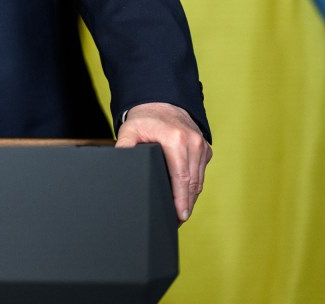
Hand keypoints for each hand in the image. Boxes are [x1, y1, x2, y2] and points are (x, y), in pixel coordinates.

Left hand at [114, 102, 211, 223]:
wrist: (161, 102)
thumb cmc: (144, 118)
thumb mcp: (129, 130)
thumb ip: (124, 147)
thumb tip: (119, 162)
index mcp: (176, 140)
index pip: (181, 178)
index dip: (181, 200)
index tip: (180, 216)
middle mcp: (193, 143)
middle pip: (193, 183)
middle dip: (186, 205)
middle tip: (177, 221)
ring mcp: (202, 146)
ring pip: (199, 180)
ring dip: (191, 198)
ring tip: (180, 213)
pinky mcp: (205, 149)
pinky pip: (201, 173)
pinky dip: (194, 186)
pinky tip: (185, 197)